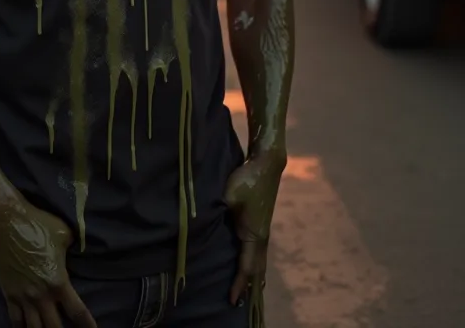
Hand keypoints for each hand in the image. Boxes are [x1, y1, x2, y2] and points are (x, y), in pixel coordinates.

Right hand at [0, 200, 96, 327]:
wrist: (4, 220)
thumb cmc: (36, 223)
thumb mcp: (63, 232)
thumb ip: (73, 246)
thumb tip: (76, 249)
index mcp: (59, 281)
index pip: (77, 312)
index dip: (88, 325)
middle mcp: (42, 295)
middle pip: (55, 327)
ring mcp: (23, 297)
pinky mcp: (8, 294)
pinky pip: (15, 321)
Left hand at [224, 150, 285, 312]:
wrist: (266, 164)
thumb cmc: (247, 179)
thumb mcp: (229, 195)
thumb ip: (217, 211)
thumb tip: (203, 222)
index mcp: (254, 235)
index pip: (246, 267)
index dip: (239, 284)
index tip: (232, 300)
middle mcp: (261, 237)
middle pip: (256, 270)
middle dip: (248, 287)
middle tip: (238, 304)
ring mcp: (262, 231)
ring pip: (258, 261)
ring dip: (253, 277)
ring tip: (246, 292)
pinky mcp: (260, 224)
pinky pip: (257, 251)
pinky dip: (253, 263)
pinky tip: (247, 265)